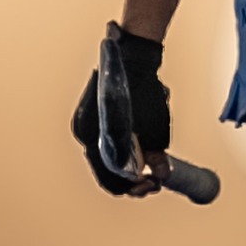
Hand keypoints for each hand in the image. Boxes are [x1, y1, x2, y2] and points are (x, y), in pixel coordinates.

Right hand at [70, 22, 171, 197]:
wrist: (135, 56)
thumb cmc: (143, 88)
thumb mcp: (155, 126)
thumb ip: (156, 154)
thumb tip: (160, 176)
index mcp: (92, 136)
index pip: (107, 178)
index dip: (131, 189)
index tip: (152, 186)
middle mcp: (84, 132)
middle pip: (106, 170)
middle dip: (131, 180)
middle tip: (154, 182)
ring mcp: (87, 123)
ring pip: (106, 158)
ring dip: (128, 167)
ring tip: (151, 169)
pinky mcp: (94, 116)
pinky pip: (107, 142)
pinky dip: (122, 152)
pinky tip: (140, 151)